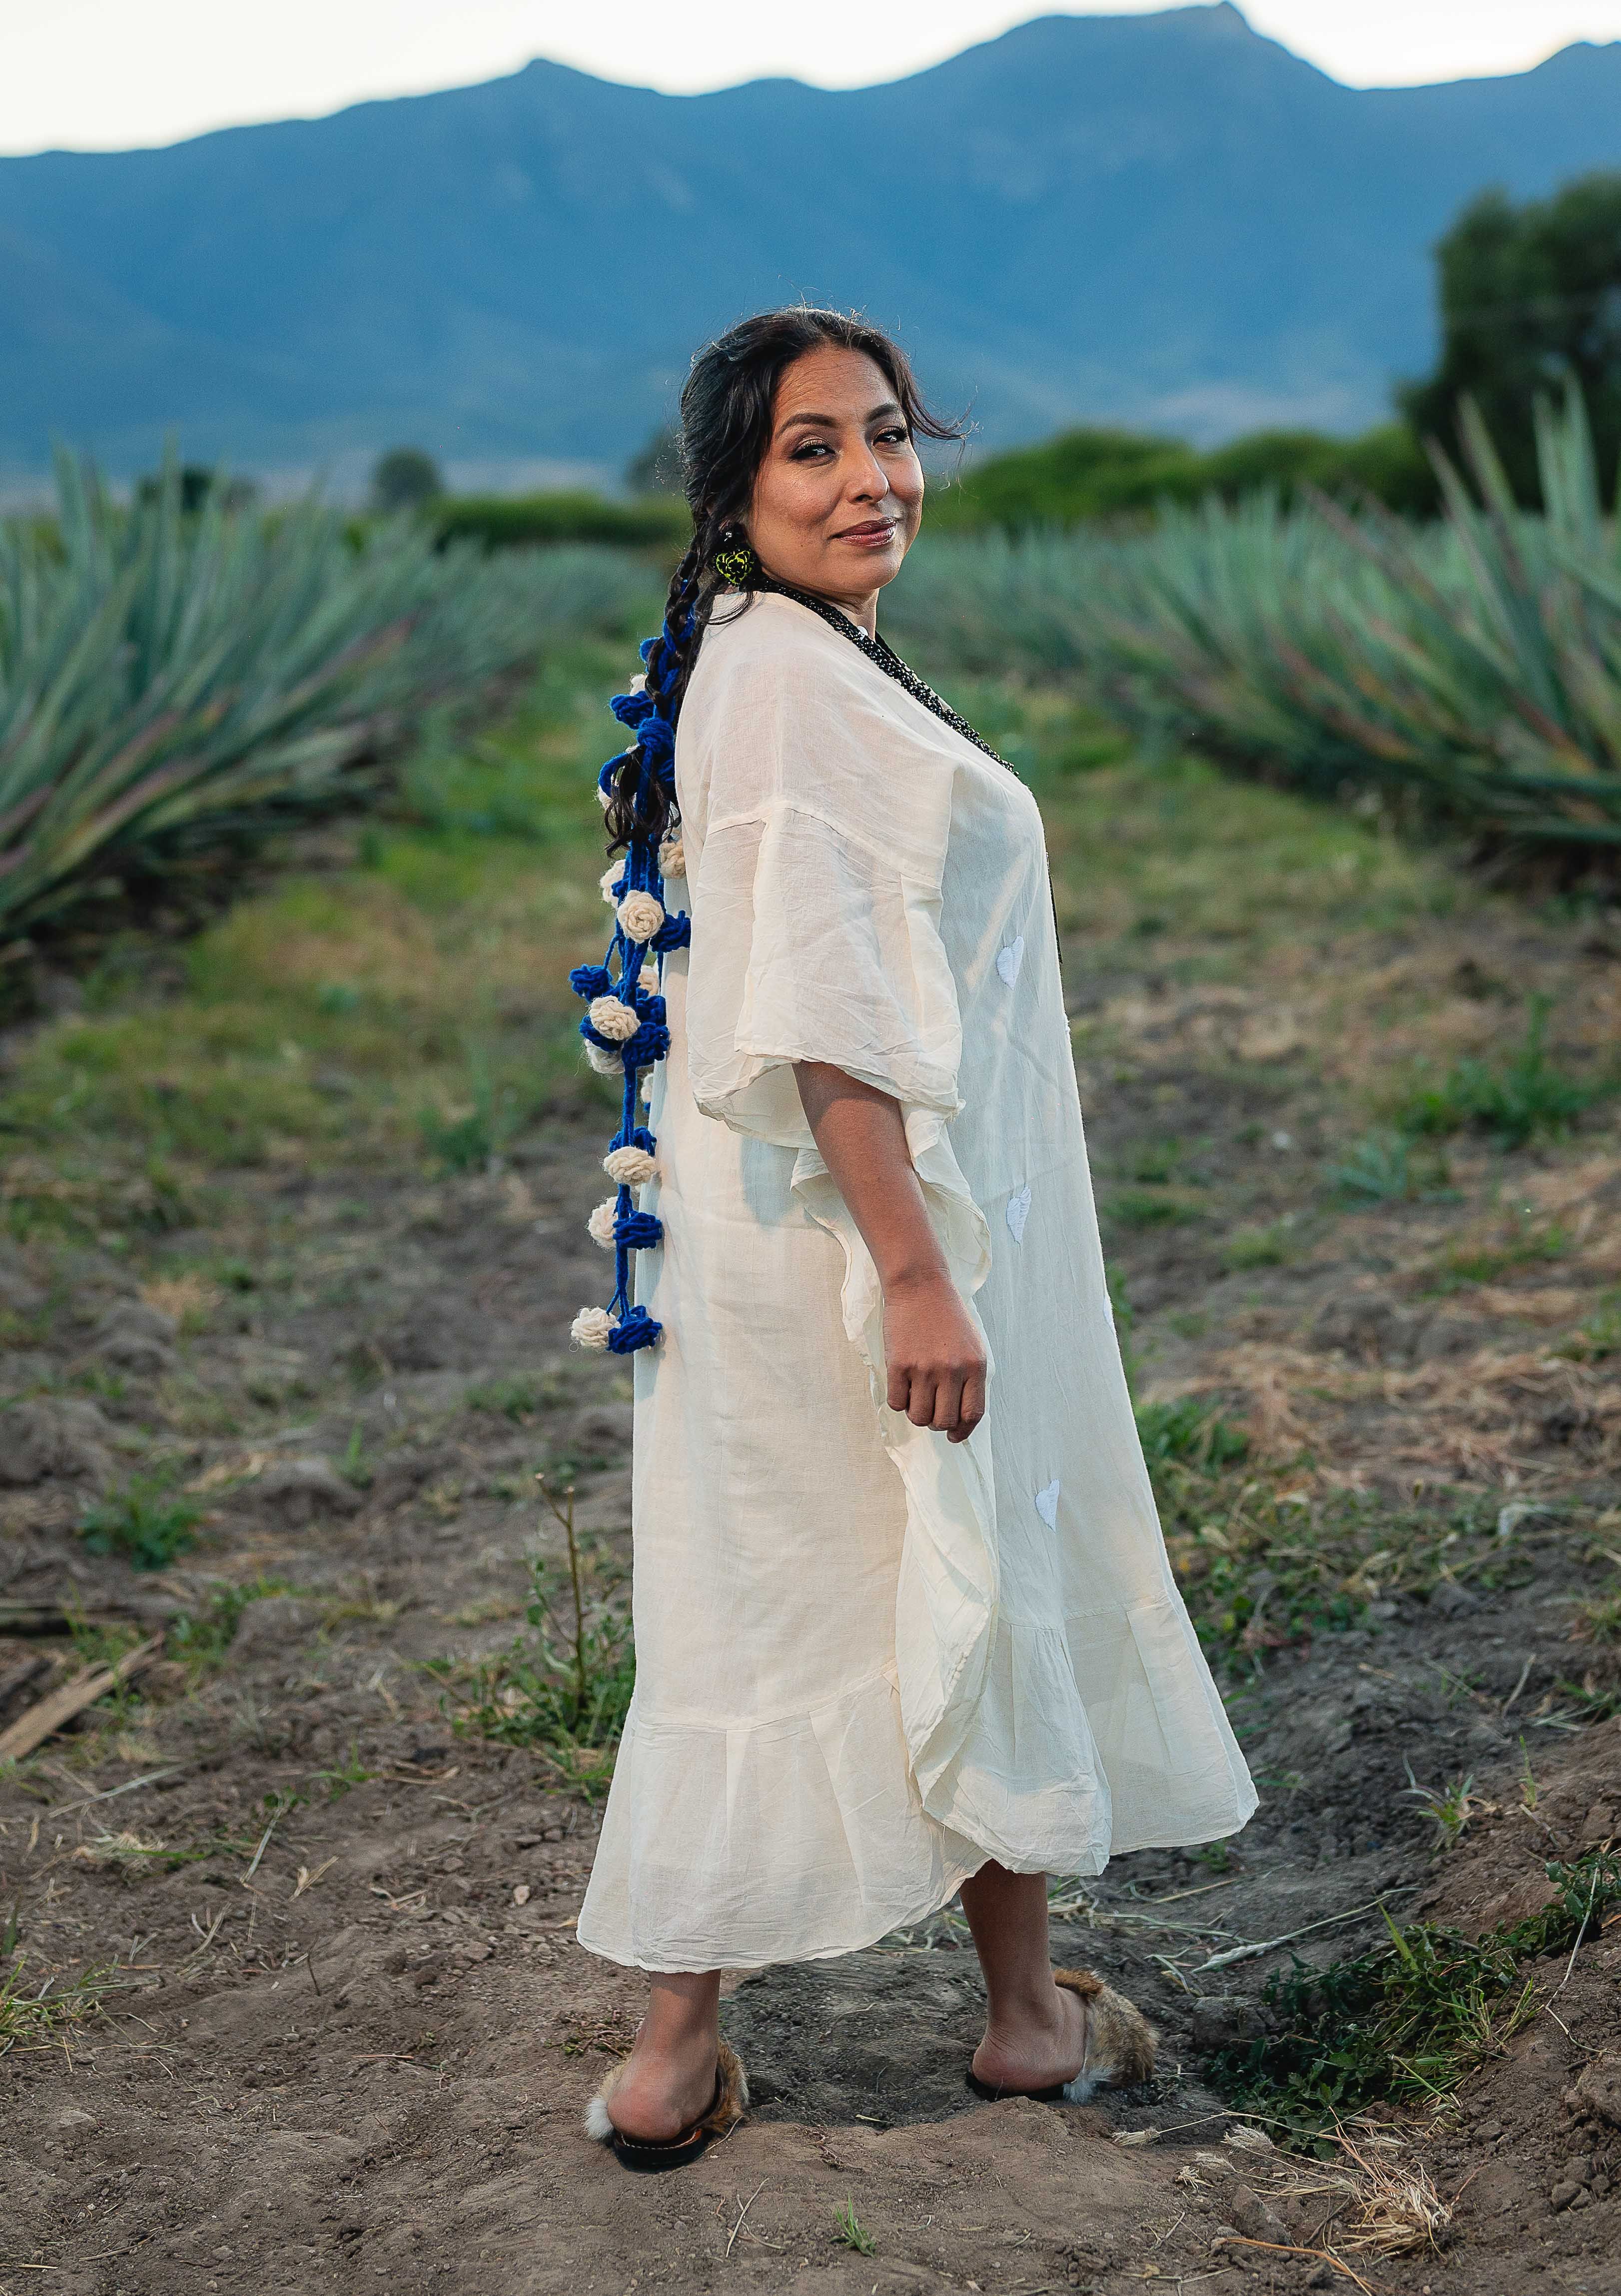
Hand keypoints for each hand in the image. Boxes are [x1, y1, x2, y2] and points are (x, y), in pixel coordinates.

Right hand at [882, 1270, 986, 1442]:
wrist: (920, 1286)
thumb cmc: (947, 1317)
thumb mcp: (972, 1346)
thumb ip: (970, 1379)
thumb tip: (960, 1417)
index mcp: (975, 1366)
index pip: (972, 1414)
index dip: (963, 1431)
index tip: (954, 1436)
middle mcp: (952, 1370)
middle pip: (944, 1421)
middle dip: (936, 1423)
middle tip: (930, 1410)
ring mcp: (924, 1368)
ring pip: (919, 1416)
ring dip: (916, 1413)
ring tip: (915, 1396)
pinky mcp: (899, 1364)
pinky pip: (897, 1403)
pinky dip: (899, 1401)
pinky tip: (902, 1385)